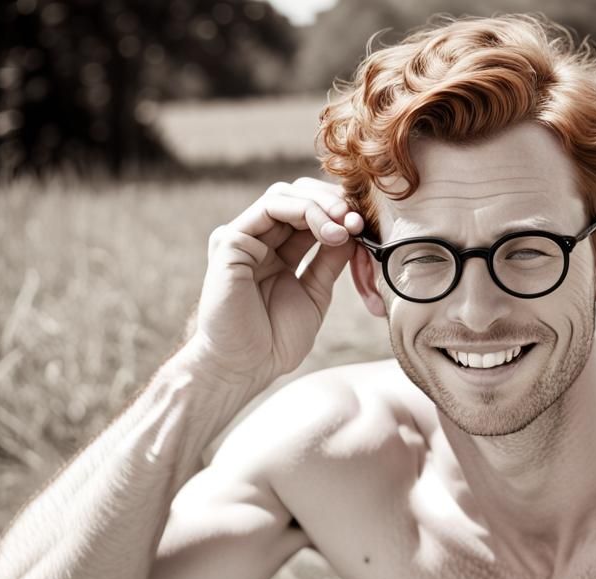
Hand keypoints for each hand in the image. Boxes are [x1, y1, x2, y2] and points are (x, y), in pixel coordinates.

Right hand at [185, 177, 363, 391]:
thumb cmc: (276, 340)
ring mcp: (242, 238)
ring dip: (321, 205)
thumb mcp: (315, 293)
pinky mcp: (229, 240)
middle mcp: (258, 240)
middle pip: (296, 197)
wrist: (247, 366)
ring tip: (347, 225)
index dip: (338, 213)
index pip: (307, 214)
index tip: (366, 227)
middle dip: (332, 203)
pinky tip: (329, 232)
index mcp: (277, 252)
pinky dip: (304, 212)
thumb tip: (353, 229)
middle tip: (358, 220)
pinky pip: (268, 208)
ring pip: (283, 196)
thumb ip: (329, 261)